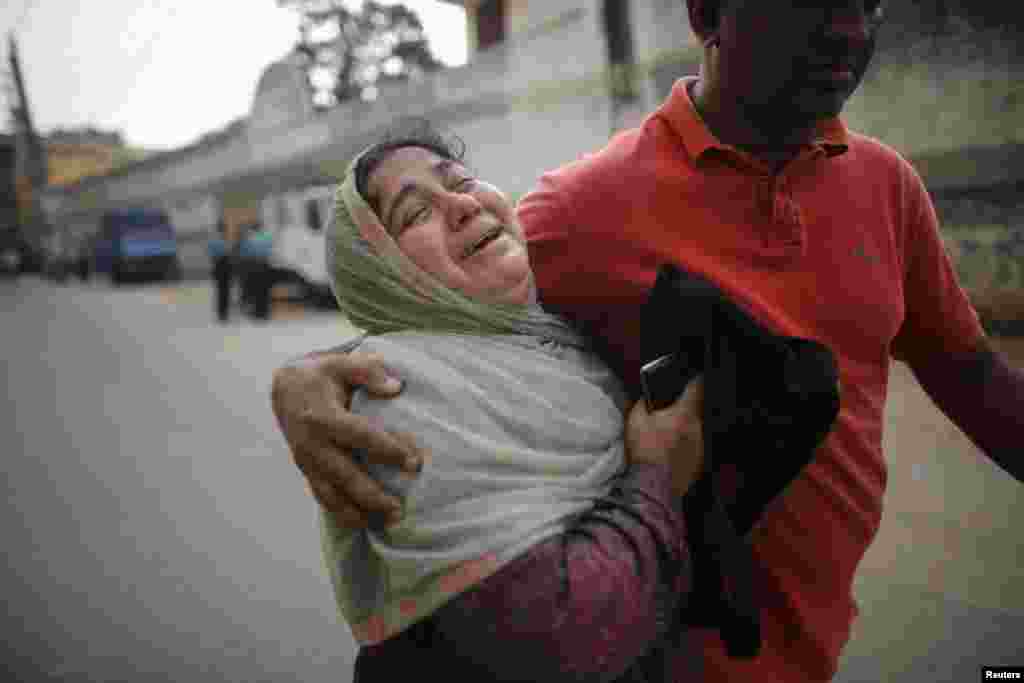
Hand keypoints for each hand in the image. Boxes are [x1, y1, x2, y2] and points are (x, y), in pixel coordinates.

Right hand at [270, 349, 422, 527]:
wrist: (284, 389)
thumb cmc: (319, 375)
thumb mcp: (340, 363)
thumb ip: (367, 371)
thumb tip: (395, 387)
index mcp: (323, 416)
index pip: (360, 436)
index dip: (387, 450)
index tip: (413, 462)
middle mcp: (312, 444)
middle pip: (345, 475)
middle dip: (373, 495)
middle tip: (399, 509)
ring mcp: (307, 461)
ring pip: (331, 494)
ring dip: (358, 511)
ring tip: (386, 522)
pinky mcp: (306, 470)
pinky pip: (322, 496)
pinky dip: (341, 513)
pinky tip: (363, 523)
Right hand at [626, 376, 704, 495]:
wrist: (651, 487)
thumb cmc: (643, 454)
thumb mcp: (634, 421)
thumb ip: (643, 404)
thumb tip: (648, 397)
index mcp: (683, 415)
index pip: (696, 388)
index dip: (693, 380)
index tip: (691, 377)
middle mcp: (697, 429)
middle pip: (694, 410)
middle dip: (682, 411)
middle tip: (666, 417)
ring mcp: (701, 447)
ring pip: (694, 430)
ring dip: (683, 430)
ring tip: (665, 439)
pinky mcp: (699, 462)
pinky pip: (694, 447)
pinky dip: (684, 447)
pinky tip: (669, 454)